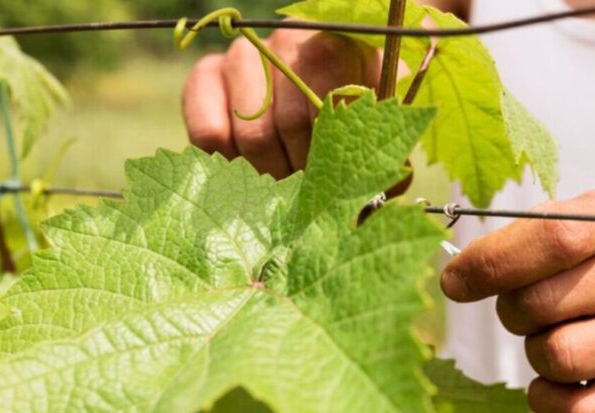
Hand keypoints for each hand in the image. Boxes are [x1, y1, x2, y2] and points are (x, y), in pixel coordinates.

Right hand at [183, 30, 378, 176]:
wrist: (308, 87)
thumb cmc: (355, 112)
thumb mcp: (381, 121)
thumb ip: (388, 147)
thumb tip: (386, 188)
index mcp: (340, 43)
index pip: (331, 102)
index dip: (331, 152)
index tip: (336, 180)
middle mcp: (289, 38)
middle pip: (291, 123)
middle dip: (304, 172)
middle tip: (311, 192)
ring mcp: (244, 54)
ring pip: (252, 133)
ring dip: (271, 174)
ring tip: (285, 186)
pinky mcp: (205, 75)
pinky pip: (209, 133)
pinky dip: (230, 166)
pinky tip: (249, 171)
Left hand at [441, 191, 594, 412]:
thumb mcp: (572, 231)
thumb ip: (517, 242)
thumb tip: (457, 279)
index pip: (552, 237)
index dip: (490, 263)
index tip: (455, 282)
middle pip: (540, 303)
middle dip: (514, 312)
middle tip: (530, 312)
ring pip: (557, 357)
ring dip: (537, 354)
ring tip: (558, 338)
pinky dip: (550, 403)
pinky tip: (558, 383)